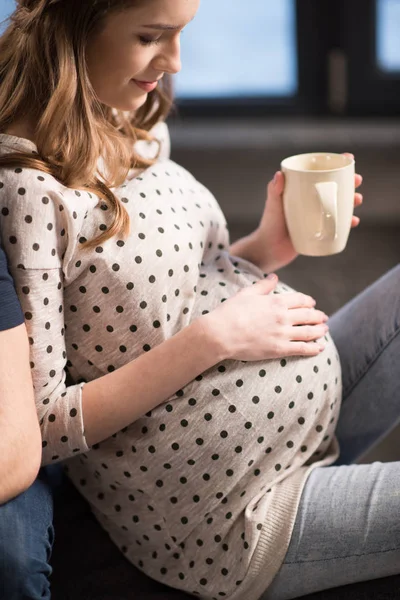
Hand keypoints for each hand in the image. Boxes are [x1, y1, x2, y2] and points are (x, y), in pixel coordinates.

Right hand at [203, 275, 328, 361]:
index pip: (300, 300)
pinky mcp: (279, 349)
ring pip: (308, 332)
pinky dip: (313, 348)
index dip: (308, 301)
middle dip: (318, 316)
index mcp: (276, 301)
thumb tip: (274, 278)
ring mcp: (282, 333)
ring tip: (324, 330)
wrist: (221, 333)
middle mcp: (283, 316)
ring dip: (319, 331)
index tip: (312, 303)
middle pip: (308, 315)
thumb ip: (263, 286)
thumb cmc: (231, 312)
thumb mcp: (246, 293)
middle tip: (323, 317)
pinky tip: (320, 348)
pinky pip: (302, 348)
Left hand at [253, 155, 362, 270]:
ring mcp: (315, 216)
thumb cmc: (269, 225)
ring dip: (351, 201)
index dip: (335, 165)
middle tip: (357, 181)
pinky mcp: (319, 231)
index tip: (349, 159)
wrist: (269, 251)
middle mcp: (310, 201)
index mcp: (300, 190)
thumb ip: (274, 191)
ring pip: (338, 204)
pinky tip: (353, 221)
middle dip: (348, 182)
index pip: (319, 173)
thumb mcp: (272, 205)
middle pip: (333, 188)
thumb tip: (279, 175)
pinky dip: (346, 222)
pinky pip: (337, 224)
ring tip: (358, 200)